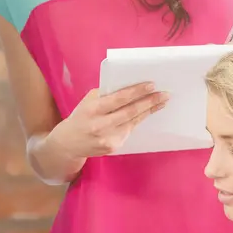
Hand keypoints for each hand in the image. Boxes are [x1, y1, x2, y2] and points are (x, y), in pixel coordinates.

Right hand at [52, 84, 167, 158]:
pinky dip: (138, 121)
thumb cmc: (81, 117)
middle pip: (130, 112)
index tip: (151, 85)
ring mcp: (108, 138)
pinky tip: (147, 113)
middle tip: (164, 94)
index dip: (137, 92)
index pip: (119, 99)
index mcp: (93, 109)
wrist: (67, 143)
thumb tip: (130, 87)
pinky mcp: (113, 147)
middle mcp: (100, 125)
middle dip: (149, 102)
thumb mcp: (88, 102)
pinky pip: (129, 131)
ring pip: (133, 122)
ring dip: (149, 111)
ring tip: (161, 102)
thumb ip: (106, 95)